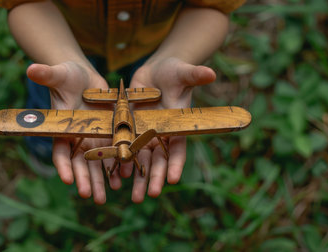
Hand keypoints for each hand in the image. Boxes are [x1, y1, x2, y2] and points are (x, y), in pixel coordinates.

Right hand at [27, 62, 119, 203]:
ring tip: (104, 196)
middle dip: (85, 180)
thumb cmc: (67, 75)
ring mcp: (93, 139)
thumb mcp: (59, 75)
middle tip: (90, 196)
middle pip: (80, 164)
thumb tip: (31, 69)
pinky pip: (113, 153)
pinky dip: (116, 166)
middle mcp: (77, 138)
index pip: (60, 151)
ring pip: (97, 164)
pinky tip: (122, 178)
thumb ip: (47, 75)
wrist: (85, 77)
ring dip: (101, 180)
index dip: (63, 166)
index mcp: (62, 129)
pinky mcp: (109, 134)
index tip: (67, 179)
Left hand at [125, 57, 215, 202]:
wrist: (155, 72)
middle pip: (157, 159)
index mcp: (176, 125)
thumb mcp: (183, 73)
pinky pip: (123, 147)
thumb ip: (195, 75)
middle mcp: (160, 134)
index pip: (178, 148)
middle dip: (154, 177)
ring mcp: (144, 133)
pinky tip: (116, 176)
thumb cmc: (174, 72)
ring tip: (134, 196)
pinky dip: (121, 161)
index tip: (174, 179)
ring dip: (138, 177)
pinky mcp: (129, 128)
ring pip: (140, 159)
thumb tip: (211, 73)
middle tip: (149, 195)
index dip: (176, 163)